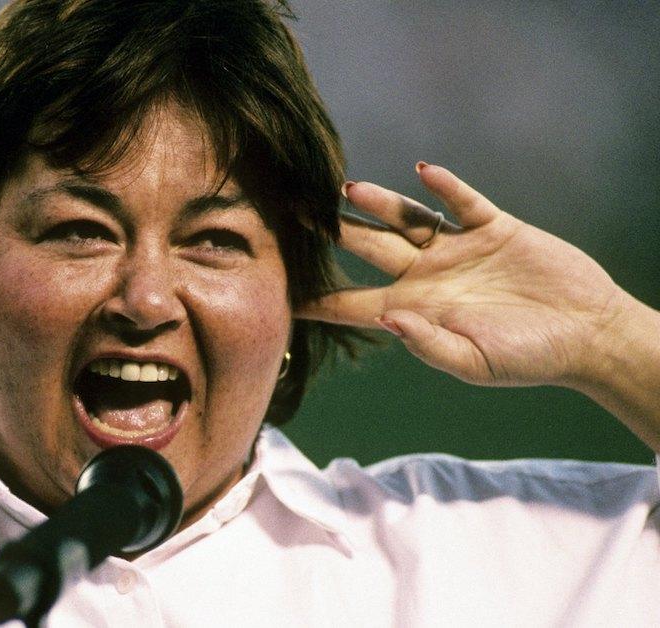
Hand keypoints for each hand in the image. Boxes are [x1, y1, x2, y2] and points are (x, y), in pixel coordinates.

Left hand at [298, 162, 630, 388]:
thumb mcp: (474, 362)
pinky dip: (445, 187)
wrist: (586, 334)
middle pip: (368, 248)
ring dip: (379, 203)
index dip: (317, 299)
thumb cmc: (528, 358)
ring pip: (406, 219)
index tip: (277, 291)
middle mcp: (427, 275)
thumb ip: (429, 343)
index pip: (353, 304)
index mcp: (414, 309)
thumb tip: (389, 321)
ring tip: (346, 188)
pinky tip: (423, 172)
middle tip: (293, 213)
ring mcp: (456, 248)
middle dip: (332, 231)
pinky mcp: (492, 227)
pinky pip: (462, 202)